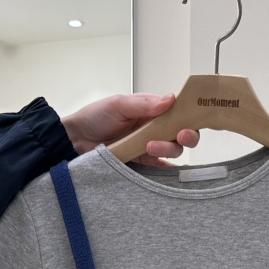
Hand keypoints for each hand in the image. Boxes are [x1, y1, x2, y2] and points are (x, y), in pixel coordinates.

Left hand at [61, 93, 199, 165]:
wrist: (76, 140)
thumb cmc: (95, 117)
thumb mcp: (118, 105)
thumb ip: (144, 104)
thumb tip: (171, 99)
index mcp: (152, 109)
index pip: (179, 110)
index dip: (190, 114)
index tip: (191, 117)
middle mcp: (154, 127)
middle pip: (182, 132)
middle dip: (186, 134)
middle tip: (180, 135)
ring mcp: (150, 145)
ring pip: (173, 149)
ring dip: (168, 148)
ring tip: (150, 146)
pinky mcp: (143, 163)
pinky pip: (161, 167)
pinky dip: (168, 169)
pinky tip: (169, 170)